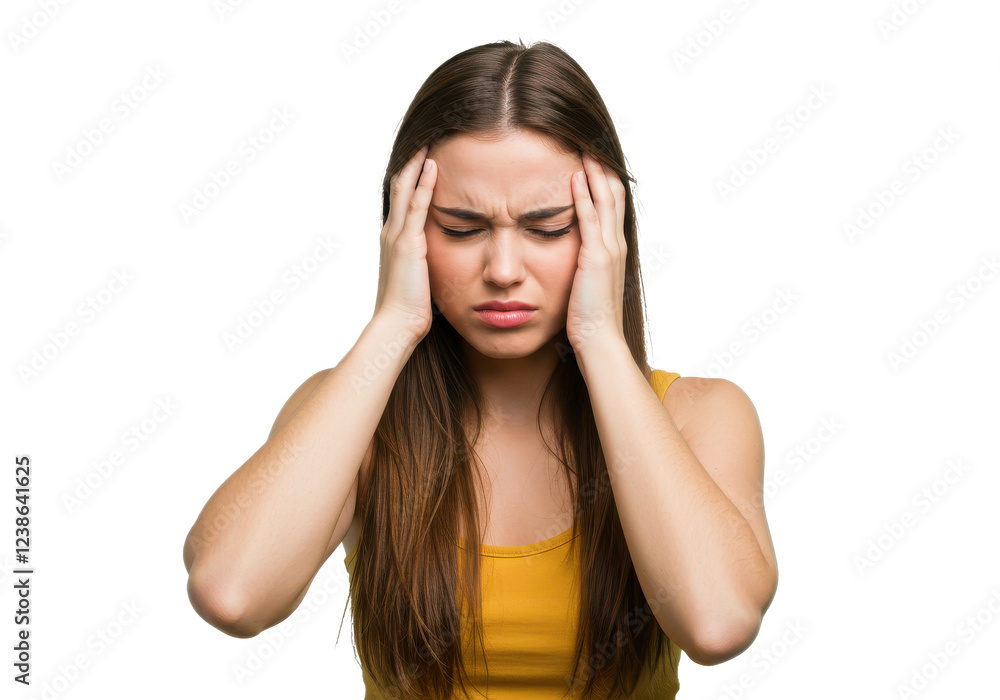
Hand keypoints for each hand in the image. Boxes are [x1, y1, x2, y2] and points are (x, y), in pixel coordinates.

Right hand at [372, 144, 437, 343]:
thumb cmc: (411, 307)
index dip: (412, 172)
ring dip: (417, 162)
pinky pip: (416, 206)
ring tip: (429, 137)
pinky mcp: (407, 244)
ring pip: (405, 188)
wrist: (397, 325)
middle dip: (413, 158)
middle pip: (400, 183)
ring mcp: (397, 235)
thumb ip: (426, 260)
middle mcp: (392, 231)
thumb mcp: (420, 276)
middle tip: (427, 133)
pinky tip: (433, 165)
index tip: (426, 150)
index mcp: (395, 237)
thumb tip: (439, 257)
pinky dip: (424, 184)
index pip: (403, 196)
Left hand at [565, 151, 627, 354]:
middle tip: (590, 142)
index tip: (593, 158)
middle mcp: (616, 243)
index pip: (612, 204)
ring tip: (583, 148)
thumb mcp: (586, 283)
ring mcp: (608, 249)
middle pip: (614, 194)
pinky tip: (574, 176)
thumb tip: (572, 255)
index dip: (605, 180)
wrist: (599, 340)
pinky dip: (583, 195)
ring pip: (606, 199)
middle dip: (603, 167)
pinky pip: (589, 218)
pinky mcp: (596, 257)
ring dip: (594, 172)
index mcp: (614, 249)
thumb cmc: (589, 318)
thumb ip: (583, 264)